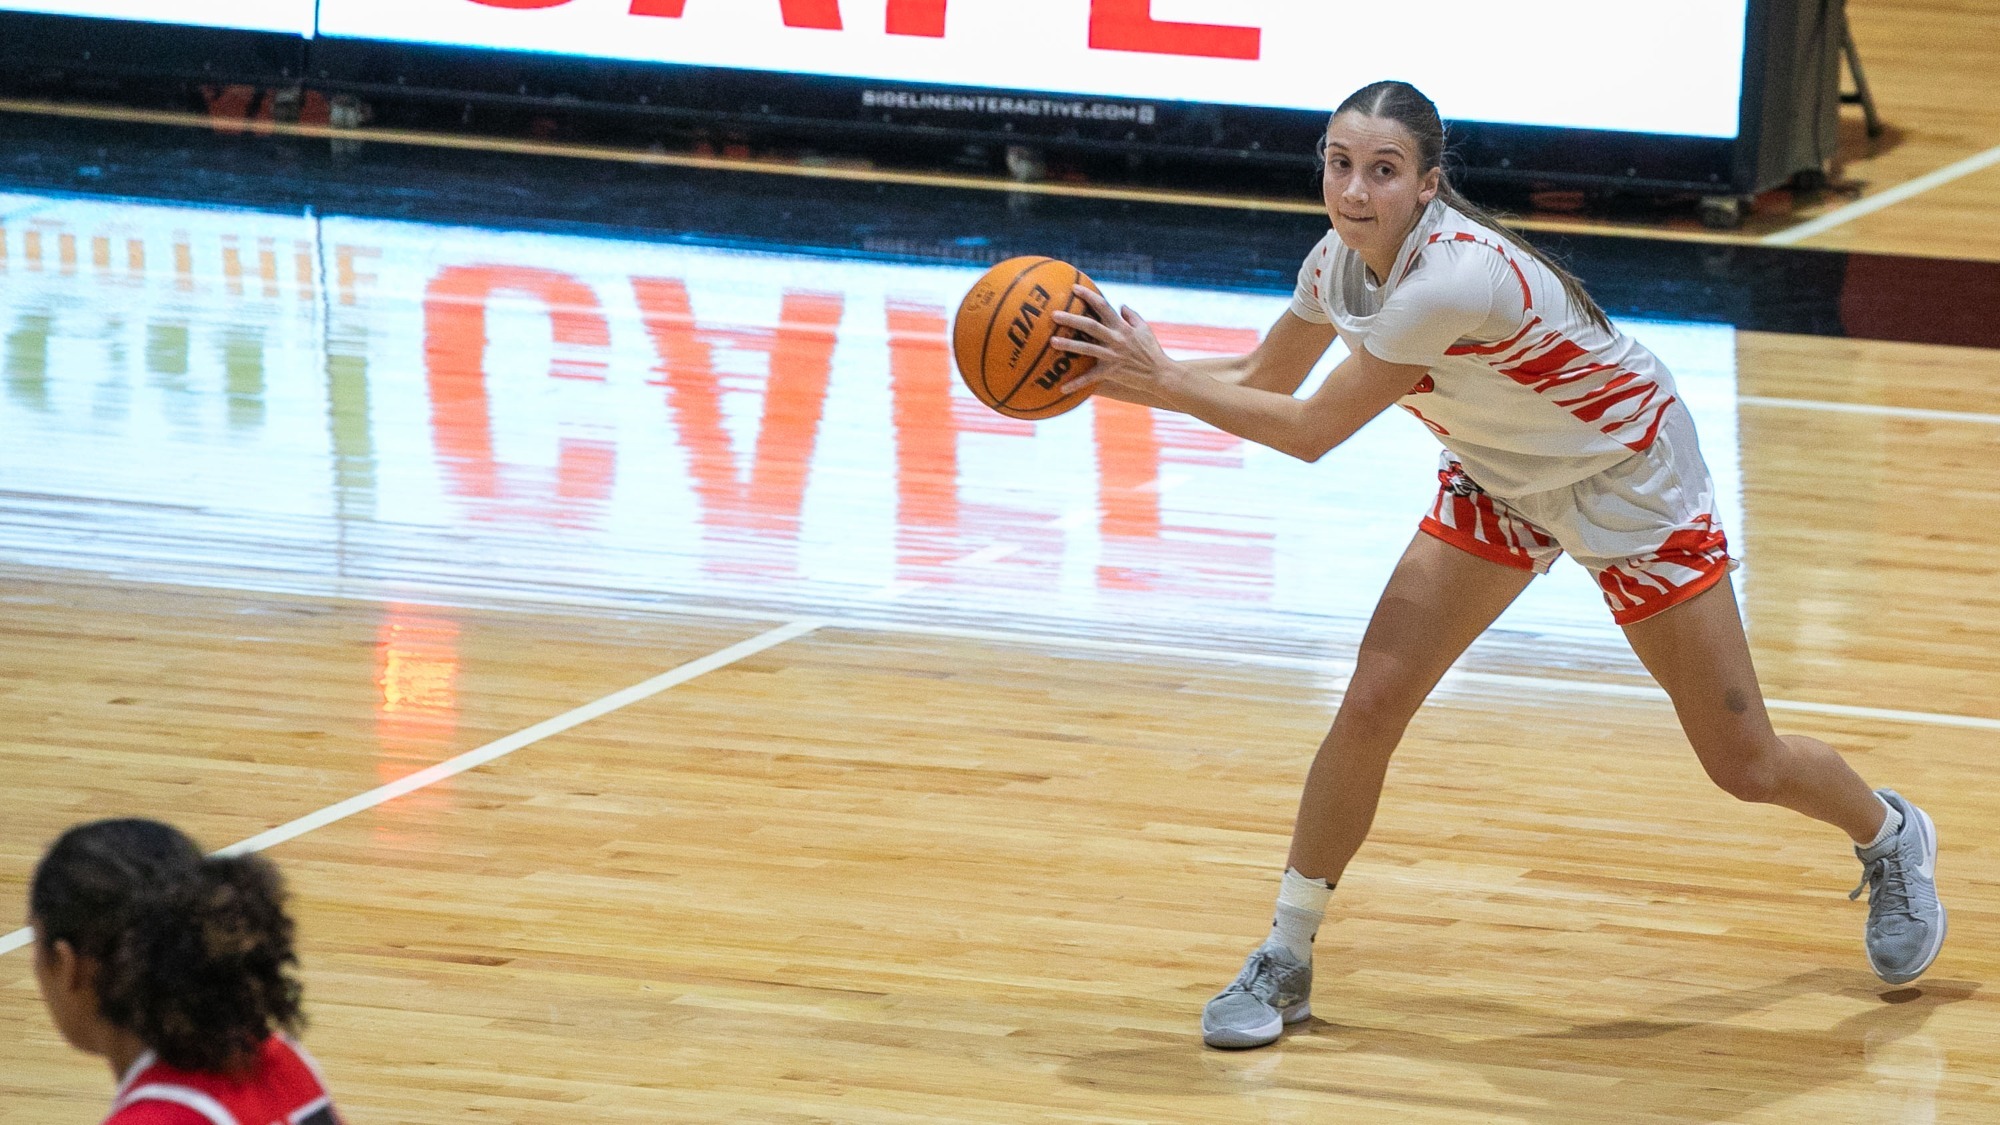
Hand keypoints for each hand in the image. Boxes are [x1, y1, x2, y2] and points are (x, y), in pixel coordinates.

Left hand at [1048, 285, 1179, 398]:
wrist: (1161, 374)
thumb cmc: (1152, 350)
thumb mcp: (1145, 329)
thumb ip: (1132, 315)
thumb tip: (1120, 305)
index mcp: (1122, 326)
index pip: (1103, 306)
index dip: (1088, 296)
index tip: (1073, 288)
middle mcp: (1116, 338)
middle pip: (1090, 325)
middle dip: (1071, 319)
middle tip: (1054, 314)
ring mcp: (1113, 355)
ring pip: (1087, 348)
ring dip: (1069, 345)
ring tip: (1052, 341)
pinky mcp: (1112, 371)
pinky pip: (1091, 378)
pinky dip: (1077, 383)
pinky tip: (1062, 388)